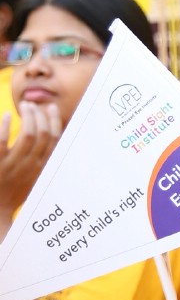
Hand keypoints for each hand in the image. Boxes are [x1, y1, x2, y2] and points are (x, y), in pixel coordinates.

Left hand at [0, 104, 60, 224]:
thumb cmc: (14, 194)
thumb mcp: (35, 180)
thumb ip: (42, 162)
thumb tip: (50, 142)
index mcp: (42, 168)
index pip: (54, 140)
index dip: (53, 121)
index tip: (49, 107)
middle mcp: (31, 166)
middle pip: (42, 134)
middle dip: (39, 115)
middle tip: (31, 105)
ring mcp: (14, 165)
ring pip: (28, 135)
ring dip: (28, 117)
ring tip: (24, 106)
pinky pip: (3, 142)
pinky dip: (6, 126)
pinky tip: (7, 116)